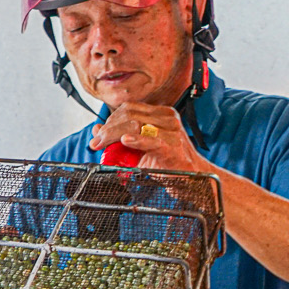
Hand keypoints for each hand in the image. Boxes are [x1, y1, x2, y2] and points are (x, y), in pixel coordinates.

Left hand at [90, 103, 204, 172]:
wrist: (192, 179)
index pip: (129, 108)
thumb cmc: (166, 163)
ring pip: (135, 124)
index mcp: (160, 114)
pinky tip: (125, 141)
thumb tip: (96, 129)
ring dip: (114, 135)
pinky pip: (152, 140)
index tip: (98, 136)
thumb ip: (119, 138)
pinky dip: (137, 140)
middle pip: (129, 114)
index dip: (110, 119)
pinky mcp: (173, 146)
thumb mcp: (140, 148)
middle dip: (108, 128)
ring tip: (103, 145)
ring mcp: (172, 130)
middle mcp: (167, 117)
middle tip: (96, 143)